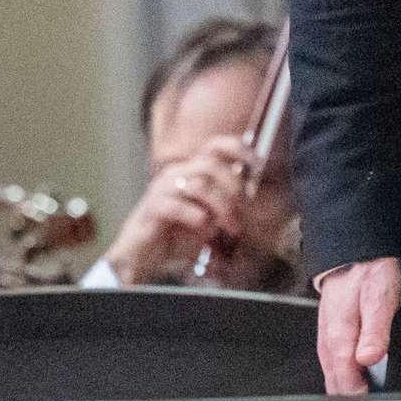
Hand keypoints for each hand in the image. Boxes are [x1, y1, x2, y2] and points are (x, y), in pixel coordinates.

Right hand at [102, 133, 257, 285]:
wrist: (142, 255)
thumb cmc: (175, 235)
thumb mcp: (208, 218)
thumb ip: (226, 206)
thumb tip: (253, 202)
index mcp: (190, 172)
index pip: (215, 146)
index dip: (237, 149)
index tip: (258, 164)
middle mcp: (177, 174)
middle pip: (211, 165)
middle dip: (234, 189)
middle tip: (242, 215)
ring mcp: (162, 188)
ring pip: (199, 185)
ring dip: (221, 207)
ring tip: (230, 228)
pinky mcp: (152, 207)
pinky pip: (178, 206)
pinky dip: (197, 218)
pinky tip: (205, 230)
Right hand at [316, 254, 400, 393]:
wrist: (355, 254)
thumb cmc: (369, 273)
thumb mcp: (380, 298)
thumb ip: (375, 331)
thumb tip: (370, 360)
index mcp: (339, 338)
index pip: (346, 383)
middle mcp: (329, 344)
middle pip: (337, 386)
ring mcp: (328, 342)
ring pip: (334, 378)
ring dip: (348, 392)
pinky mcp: (332, 338)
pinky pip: (335, 368)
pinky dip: (346, 380)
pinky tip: (359, 385)